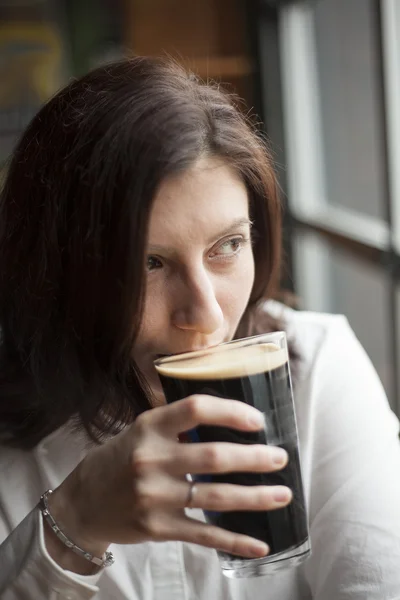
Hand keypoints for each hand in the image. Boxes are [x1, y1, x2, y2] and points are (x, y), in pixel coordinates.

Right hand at [47, 395, 291, 569]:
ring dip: (255, 497)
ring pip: (216, 497)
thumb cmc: (119, 459)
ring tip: (282, 494)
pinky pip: (204, 535)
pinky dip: (235, 541)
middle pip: (214, 456)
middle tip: (280, 458)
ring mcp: (155, 496)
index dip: (231, 412)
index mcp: (149, 427)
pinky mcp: (159, 527)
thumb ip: (176, 425)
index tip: (258, 420)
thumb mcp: (141, 430)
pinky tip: (259, 544)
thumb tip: (228, 418)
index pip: (196, 409)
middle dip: (254, 458)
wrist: (83, 504)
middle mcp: (152, 459)